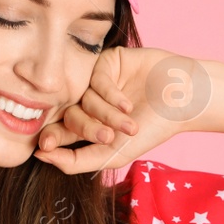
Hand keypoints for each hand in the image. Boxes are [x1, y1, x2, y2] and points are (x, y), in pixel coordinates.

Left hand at [32, 46, 199, 174]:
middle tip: (108, 136)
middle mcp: (90, 102)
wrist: (184, 100)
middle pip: (69, 115)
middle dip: (87, 128)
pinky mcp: (107, 62)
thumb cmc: (153, 129)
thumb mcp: (113, 154)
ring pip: (84, 98)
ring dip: (106, 114)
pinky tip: (128, 103)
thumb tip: (40, 157)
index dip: (51, 139)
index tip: (44, 147)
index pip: (60, 132)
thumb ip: (76, 161)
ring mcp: (97, 81)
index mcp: (89, 124)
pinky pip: (96, 79)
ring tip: (129, 123)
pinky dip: (111, 95)